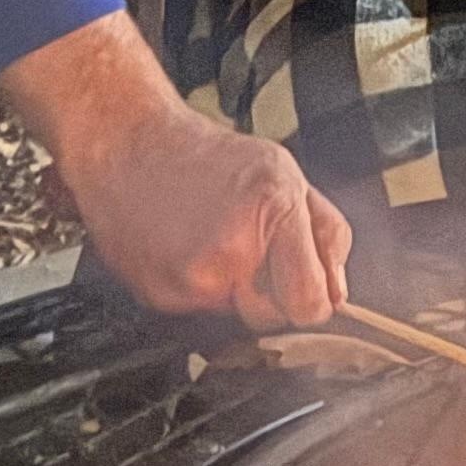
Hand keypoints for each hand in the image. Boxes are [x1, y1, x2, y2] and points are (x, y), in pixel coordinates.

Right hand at [0, 12, 350, 325]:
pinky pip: (199, 312)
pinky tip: (187, 249)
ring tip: (214, 241)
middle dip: (272, 294)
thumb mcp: (286, 174)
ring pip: (235, 316)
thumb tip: (338, 293)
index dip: (314, 303)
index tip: (308, 293)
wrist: (127, 147)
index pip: (310, 303)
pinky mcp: (159, 296)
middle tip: (252, 252)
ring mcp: (192, 278)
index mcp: (274, 213)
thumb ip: (326, 233)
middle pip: (274, 318)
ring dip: (234, 291)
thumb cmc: (207, 156)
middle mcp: (233, 251)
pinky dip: (199, 289)